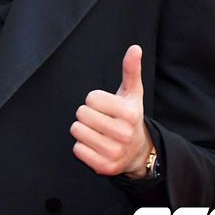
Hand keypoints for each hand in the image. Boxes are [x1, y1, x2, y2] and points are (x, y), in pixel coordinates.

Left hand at [70, 45, 153, 176]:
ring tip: (97, 132)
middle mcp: (124, 134)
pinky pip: (77, 149)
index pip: (91, 98)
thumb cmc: (129, 117)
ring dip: (83, 130)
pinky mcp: (104, 167)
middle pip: (81, 114)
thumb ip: (131, 70)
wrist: (138, 152)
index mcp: (129, 113)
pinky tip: (95, 145)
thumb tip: (135, 48)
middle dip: (87, 115)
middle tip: (100, 120)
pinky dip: (82, 147)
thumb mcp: (132, 93)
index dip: (95, 100)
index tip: (106, 107)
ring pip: (77, 131)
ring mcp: (114, 152)